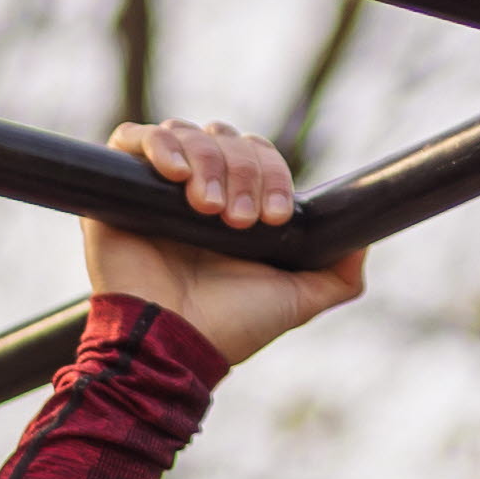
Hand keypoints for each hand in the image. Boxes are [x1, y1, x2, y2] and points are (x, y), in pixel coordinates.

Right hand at [84, 119, 357, 367]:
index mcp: (234, 206)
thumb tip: (365, 237)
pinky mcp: (114, 187)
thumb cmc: (228, 326)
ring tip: (206, 207)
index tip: (273, 217)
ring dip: (207, 162)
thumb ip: (338, 274)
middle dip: (243, 172)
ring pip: (186, 132)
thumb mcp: (299, 300)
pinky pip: (132, 137)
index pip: (258, 155)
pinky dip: (159, 144)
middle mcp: (194, 190)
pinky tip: (176, 176)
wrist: (172, 345)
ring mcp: (154, 187)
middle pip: (226, 139)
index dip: (271, 174)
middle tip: (239, 220)